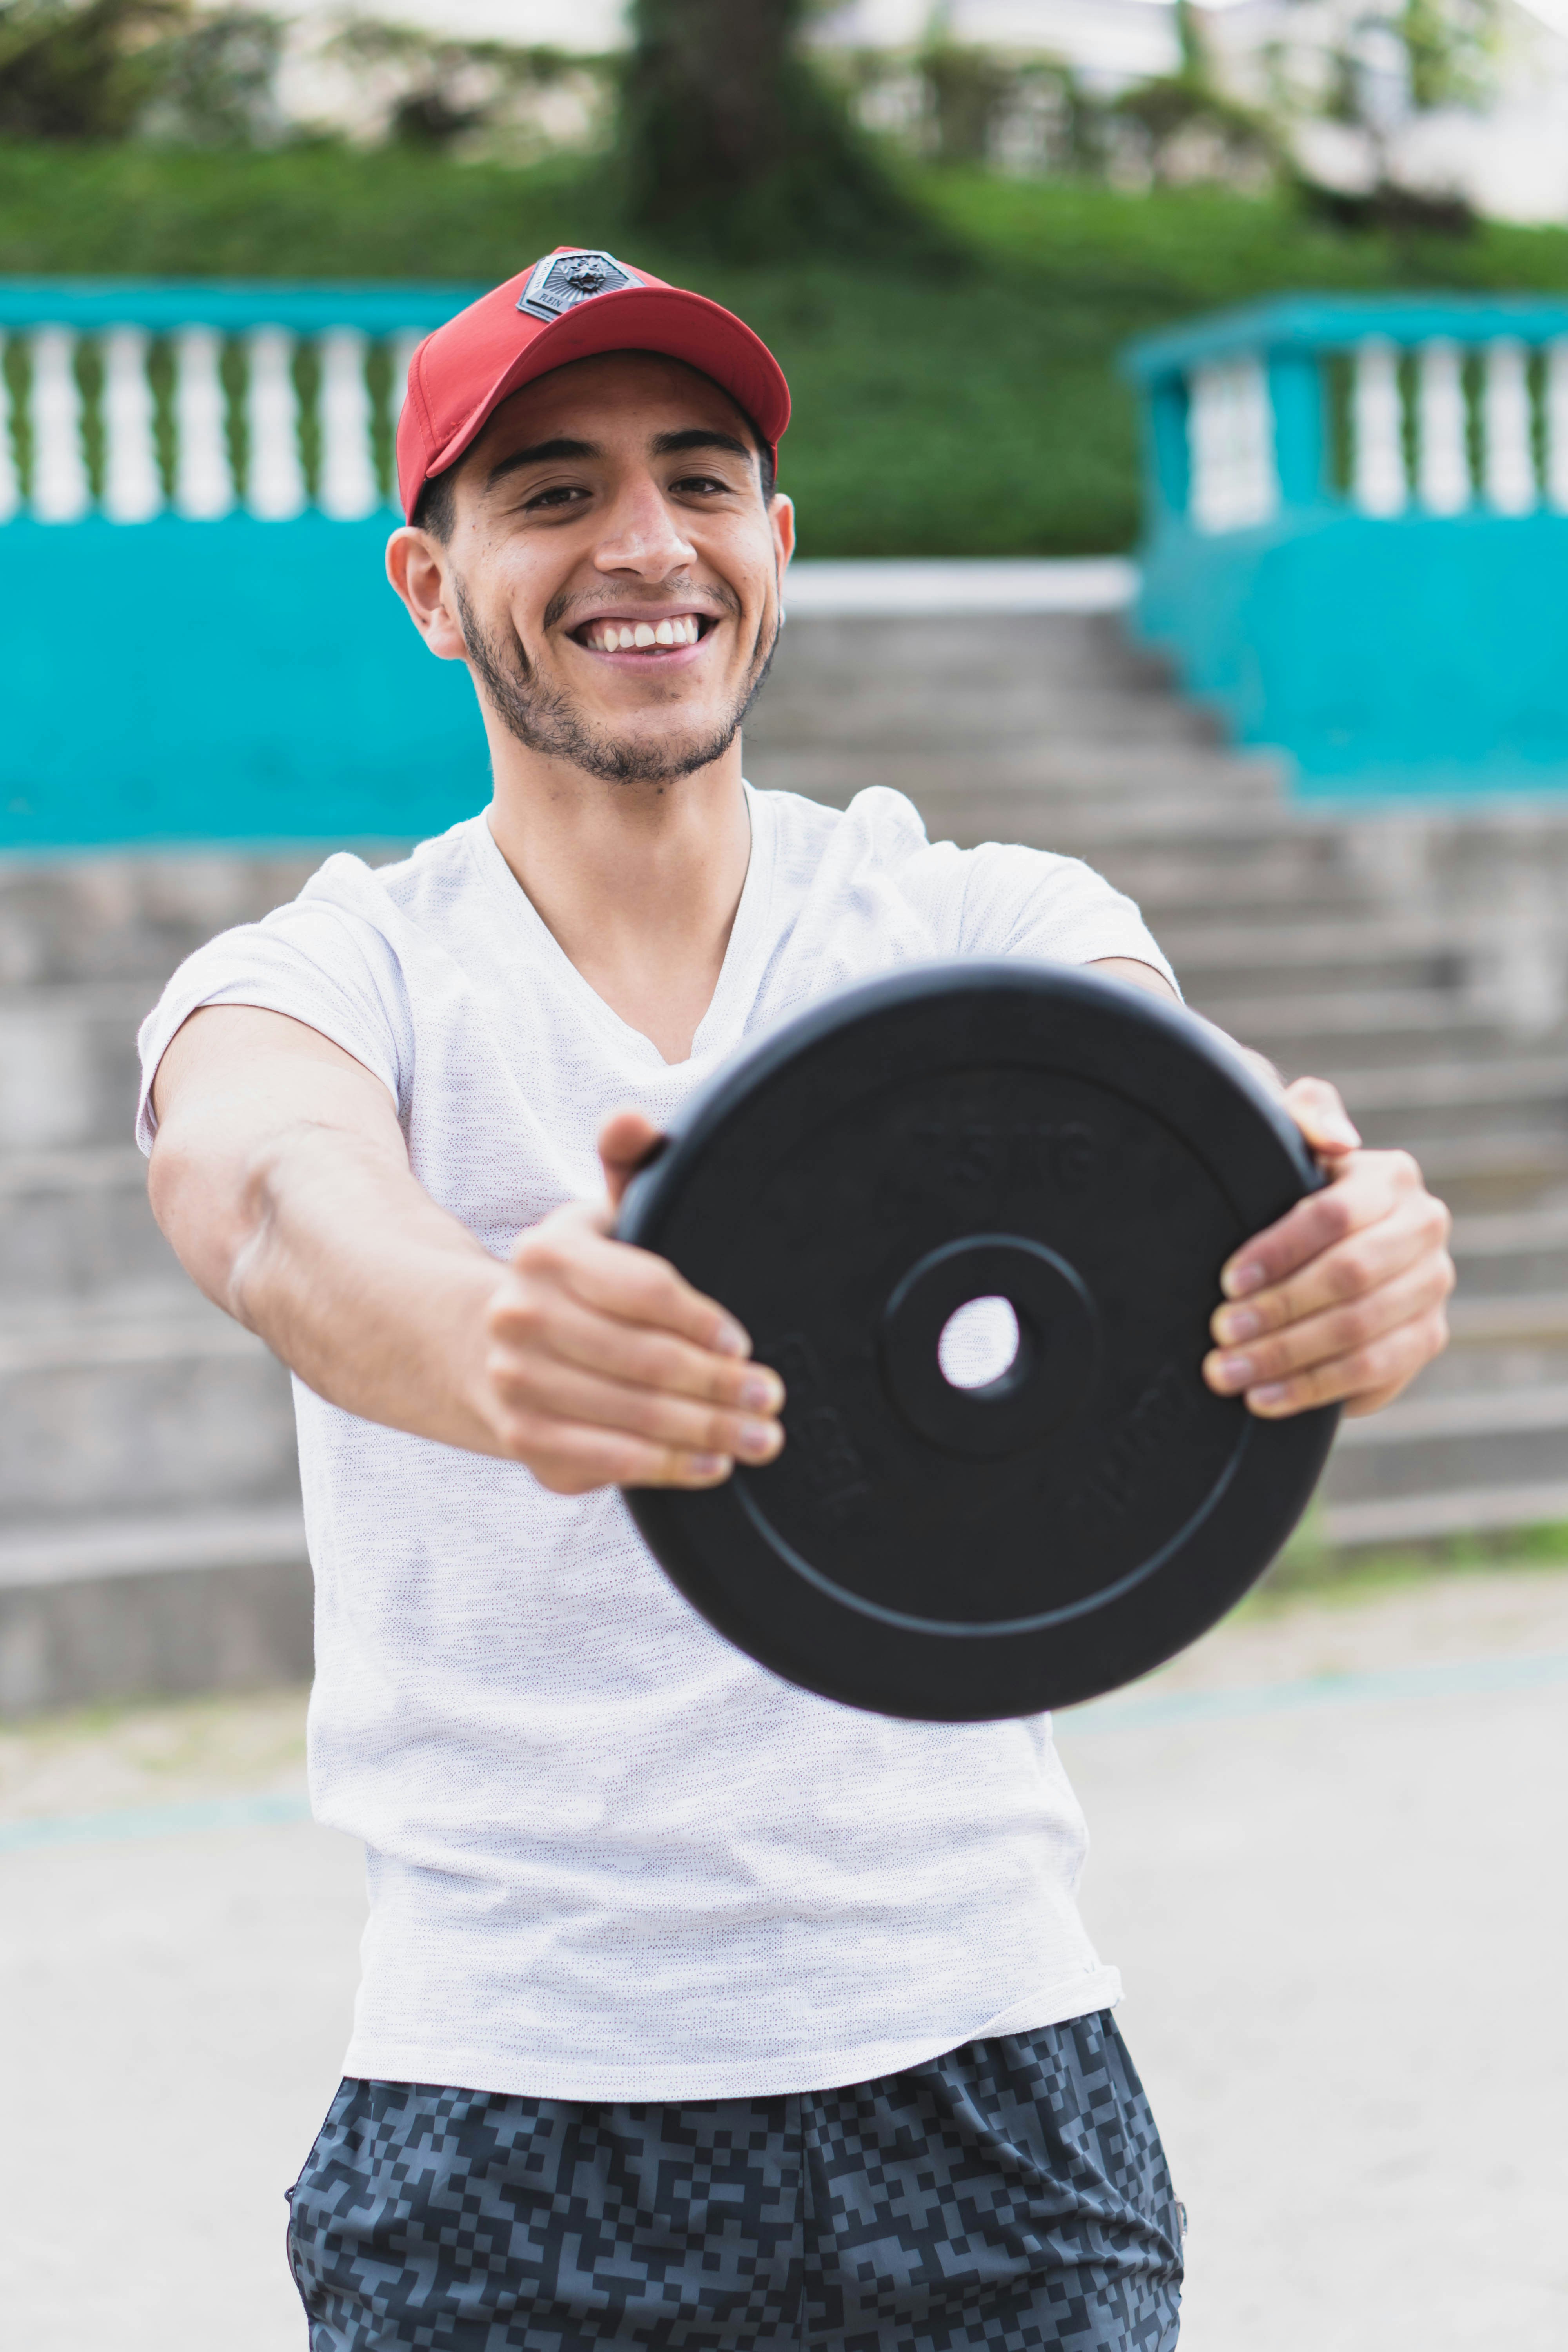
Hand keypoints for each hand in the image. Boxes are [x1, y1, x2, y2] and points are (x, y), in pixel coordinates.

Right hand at [482, 1111, 784, 1492]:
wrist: (476, 1344)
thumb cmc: (570, 1281)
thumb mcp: (596, 1216)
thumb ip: (627, 1165)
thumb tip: (631, 1120)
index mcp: (547, 1252)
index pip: (645, 1290)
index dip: (703, 1322)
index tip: (745, 1343)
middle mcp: (521, 1317)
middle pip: (647, 1361)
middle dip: (722, 1387)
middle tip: (773, 1399)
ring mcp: (518, 1384)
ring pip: (634, 1418)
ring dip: (708, 1433)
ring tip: (761, 1438)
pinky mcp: (524, 1439)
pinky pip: (608, 1462)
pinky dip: (666, 1469)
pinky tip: (709, 1466)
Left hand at [1202, 1078, 1453, 1419]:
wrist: (1322, 1241)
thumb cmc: (1291, 1182)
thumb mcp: (1290, 1136)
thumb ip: (1307, 1113)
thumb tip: (1338, 1139)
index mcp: (1392, 1177)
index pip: (1335, 1216)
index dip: (1278, 1251)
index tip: (1227, 1281)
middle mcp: (1425, 1229)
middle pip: (1349, 1279)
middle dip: (1277, 1311)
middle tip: (1219, 1333)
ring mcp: (1432, 1288)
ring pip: (1361, 1332)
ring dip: (1287, 1358)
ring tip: (1226, 1373)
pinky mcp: (1427, 1338)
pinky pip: (1374, 1374)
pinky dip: (1314, 1390)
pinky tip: (1264, 1400)